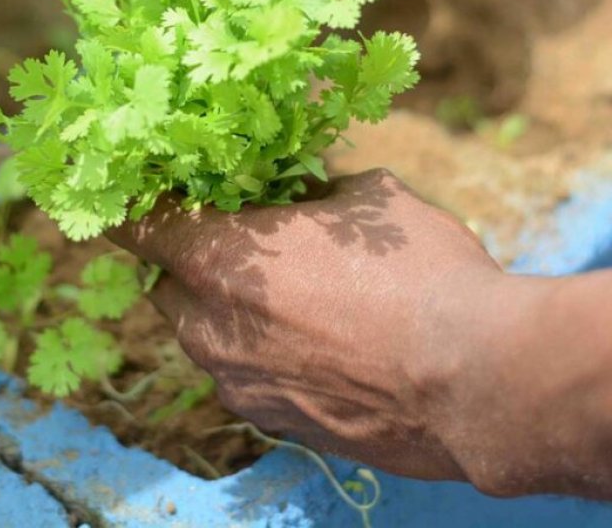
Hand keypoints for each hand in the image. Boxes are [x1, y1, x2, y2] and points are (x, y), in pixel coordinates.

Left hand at [107, 168, 507, 479]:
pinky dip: (265, 355)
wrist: (476, 380)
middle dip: (191, 260)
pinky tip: (323, 343)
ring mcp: (238, 386)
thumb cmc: (420, 272)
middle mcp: (210, 329)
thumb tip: (304, 187)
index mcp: (217, 259)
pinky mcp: (274, 425)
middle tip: (245, 239)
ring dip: (230, 311)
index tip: (163, 192)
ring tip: (295, 294)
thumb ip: (314, 190)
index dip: (143, 202)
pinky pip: (246, 377)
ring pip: (205, 337)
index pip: (135, 225)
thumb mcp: (368, 198)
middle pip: (165, 285)